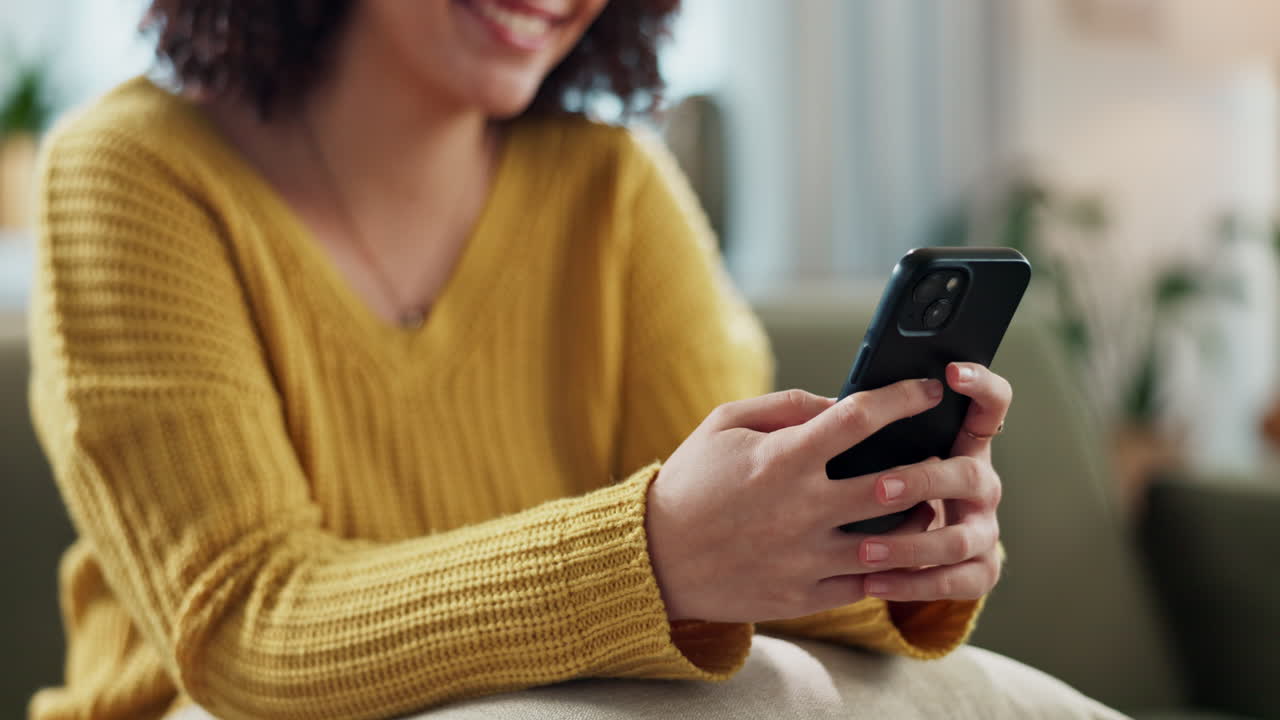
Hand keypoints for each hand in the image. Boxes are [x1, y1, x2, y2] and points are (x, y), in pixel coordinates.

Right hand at [646, 379, 949, 622]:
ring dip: (923, 519)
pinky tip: (900, 545)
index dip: (904, 398)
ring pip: (893, 542)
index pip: (860, 418)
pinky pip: (868, 582)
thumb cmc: (691, 482)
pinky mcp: (805, 595)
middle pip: (895, 485)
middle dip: (939, 467)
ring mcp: (806, 557)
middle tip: (953, 455)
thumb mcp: (724, 424)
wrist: (654, 559)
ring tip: (934, 503)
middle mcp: (801, 508)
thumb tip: (841, 402)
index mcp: (782, 459)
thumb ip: (786, 405)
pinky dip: (892, 563)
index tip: (928, 391)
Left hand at [859, 362, 1010, 602]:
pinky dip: (913, 585)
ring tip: (863, 549)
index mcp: (962, 443)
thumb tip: (831, 404)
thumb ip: (860, 425)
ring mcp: (985, 528)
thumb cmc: (869, 482)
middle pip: (970, 474)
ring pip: (962, 538)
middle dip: (924, 481)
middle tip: (879, 488)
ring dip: (911, 544)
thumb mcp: (871, 451)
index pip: (990, 403)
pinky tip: (871, 583)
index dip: (979, 384)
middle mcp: (982, 483)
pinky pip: (957, 583)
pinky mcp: (979, 570)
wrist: (893, 546)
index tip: (948, 372)